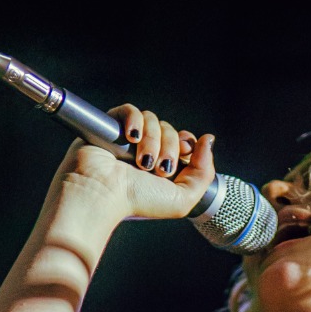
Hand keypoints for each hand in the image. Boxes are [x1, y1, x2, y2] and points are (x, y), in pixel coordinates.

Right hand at [57, 104, 215, 222]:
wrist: (103, 195)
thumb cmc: (138, 202)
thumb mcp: (183, 198)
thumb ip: (204, 173)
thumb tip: (208, 139)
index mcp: (163, 167)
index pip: (184, 142)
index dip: (187, 144)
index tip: (184, 155)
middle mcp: (146, 152)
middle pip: (170, 131)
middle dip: (169, 148)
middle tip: (159, 169)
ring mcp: (128, 139)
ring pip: (153, 120)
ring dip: (152, 140)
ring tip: (141, 162)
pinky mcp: (111, 126)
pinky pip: (130, 110)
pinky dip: (135, 119)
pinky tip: (131, 136)